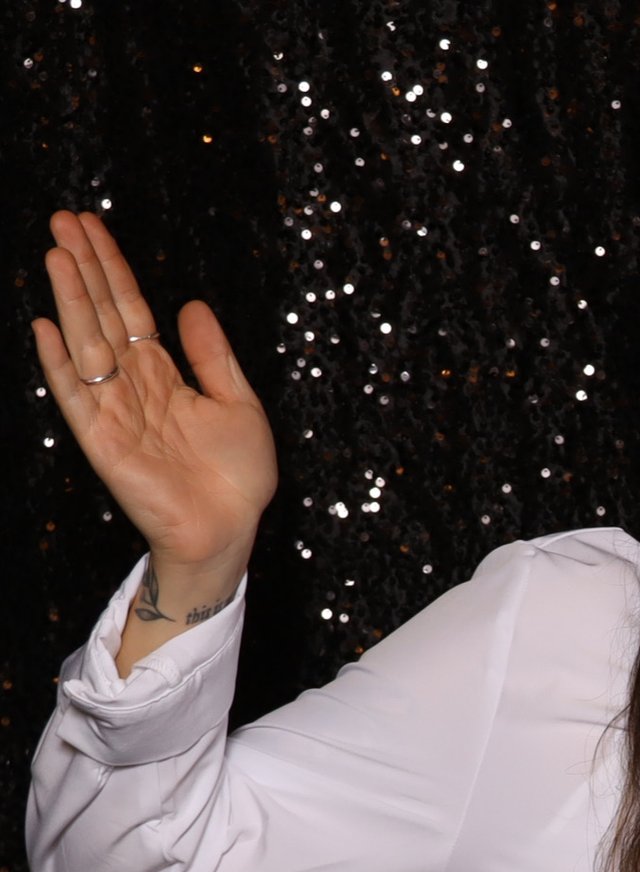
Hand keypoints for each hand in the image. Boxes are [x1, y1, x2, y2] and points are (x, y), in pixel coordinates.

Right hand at [33, 212, 276, 657]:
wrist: (230, 530)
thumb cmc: (237, 477)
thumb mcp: (240, 404)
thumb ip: (213, 356)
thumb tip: (191, 305)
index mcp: (163, 375)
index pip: (129, 309)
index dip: (112, 267)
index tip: (92, 226)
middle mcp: (132, 385)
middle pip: (101, 314)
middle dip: (84, 267)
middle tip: (62, 219)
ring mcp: (113, 410)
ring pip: (86, 343)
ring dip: (71, 299)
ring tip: (58, 254)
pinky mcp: (102, 440)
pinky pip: (75, 395)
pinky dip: (60, 363)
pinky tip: (46, 326)